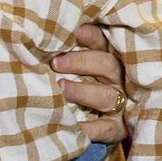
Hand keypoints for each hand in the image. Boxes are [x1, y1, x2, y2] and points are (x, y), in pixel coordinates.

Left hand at [53, 24, 127, 144]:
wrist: (105, 123)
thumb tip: (42, 40)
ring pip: (106, 96)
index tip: (77, 32)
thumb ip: (67, 56)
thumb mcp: (81, 68)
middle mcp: (118, 80)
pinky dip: (88, 128)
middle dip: (82, 62)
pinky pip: (103, 129)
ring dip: (83, 91)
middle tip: (56, 63)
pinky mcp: (116, 128)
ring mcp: (119, 105)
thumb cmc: (83, 86)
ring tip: (61, 88)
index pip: (104, 43)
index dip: (92, 36)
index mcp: (109, 60)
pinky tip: (71, 126)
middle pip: (107, 65)